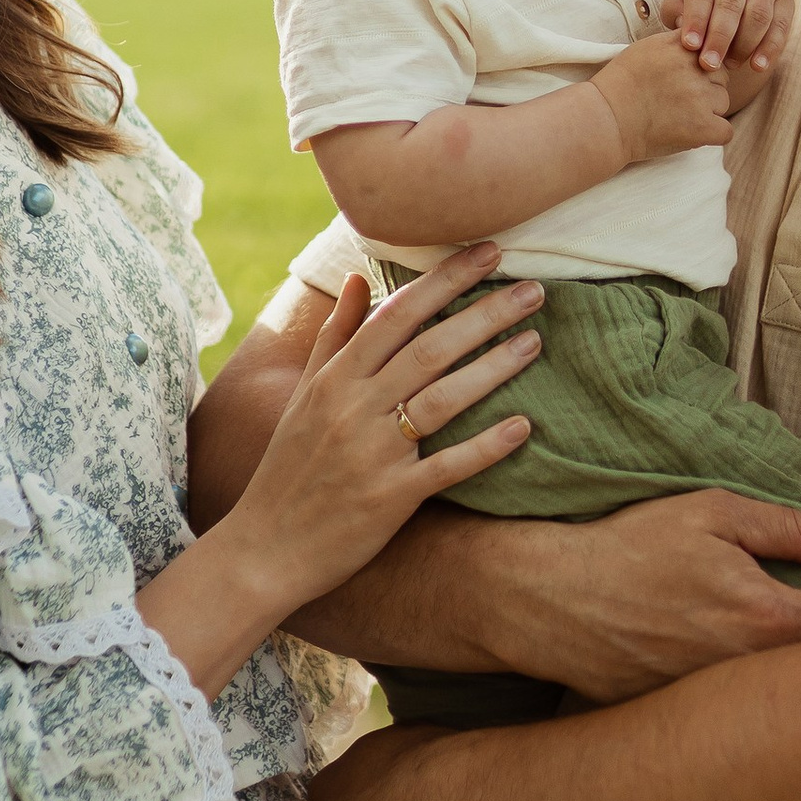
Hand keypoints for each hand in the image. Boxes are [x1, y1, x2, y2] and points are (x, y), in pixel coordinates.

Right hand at [217, 252, 540, 627]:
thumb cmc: (290, 467)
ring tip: (536, 342)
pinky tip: (523, 427)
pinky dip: (485, 447)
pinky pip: (446, 467)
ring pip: (442, 400)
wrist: (265, 547)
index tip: (487, 253)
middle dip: (483, 314)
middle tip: (533, 290)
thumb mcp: (306, 394)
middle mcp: (354, 408)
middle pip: (428, 349)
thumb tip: (362, 278)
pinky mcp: (391, 498)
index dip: (444, 281)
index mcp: (335, 379)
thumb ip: (337, 335)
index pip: (397, 315)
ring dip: (492, 368)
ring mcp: (374, 454)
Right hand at [483, 491, 800, 701]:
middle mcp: (751, 672)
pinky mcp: (686, 720)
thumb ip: (788, 528)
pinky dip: (759, 704)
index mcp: (769, 617)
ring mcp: (718, 704)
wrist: (548, 602)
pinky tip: (758, 687)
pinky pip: (740, 715)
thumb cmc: (629, 547)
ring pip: (788, 700)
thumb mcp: (710, 513)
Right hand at [590, 31, 734, 164]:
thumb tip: (698, 39)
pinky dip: (713, 134)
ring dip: (708, 110)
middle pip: (721, 76)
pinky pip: (726, 131)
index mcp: (682, 47)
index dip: (700, 66)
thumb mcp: (646, 48)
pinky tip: (693, 133)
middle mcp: (695, 68)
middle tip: (679, 99)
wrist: (606, 120)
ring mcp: (701, 98)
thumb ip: (677, 42)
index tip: (684, 78)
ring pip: (723, 102)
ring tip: (679, 116)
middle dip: (706, 87)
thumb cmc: (620, 85)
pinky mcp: (703, 127)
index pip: (710, 51)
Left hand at [663, 0, 792, 81]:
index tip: (690, 45)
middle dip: (719, 38)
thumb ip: (676, 10)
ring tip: (729, 66)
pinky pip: (781, 25)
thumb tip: (685, 30)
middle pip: (731, 5)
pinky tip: (757, 67)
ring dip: (743, 45)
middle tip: (708, 64)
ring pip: (758, 15)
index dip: (696, 19)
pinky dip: (770, 48)